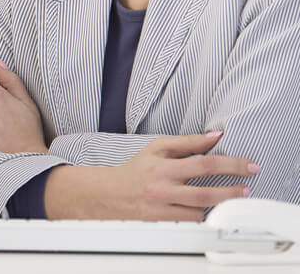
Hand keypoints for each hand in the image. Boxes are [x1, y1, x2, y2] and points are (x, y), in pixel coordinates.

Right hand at [45, 131, 257, 220]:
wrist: (110, 194)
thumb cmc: (136, 169)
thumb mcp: (158, 148)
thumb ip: (188, 142)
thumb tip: (216, 135)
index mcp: (163, 167)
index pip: (204, 164)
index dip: (230, 164)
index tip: (249, 166)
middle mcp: (162, 188)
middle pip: (205, 193)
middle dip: (232, 192)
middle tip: (247, 188)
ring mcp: (161, 208)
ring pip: (199, 212)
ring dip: (217, 205)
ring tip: (228, 198)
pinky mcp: (161, 222)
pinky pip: (189, 221)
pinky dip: (200, 215)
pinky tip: (205, 209)